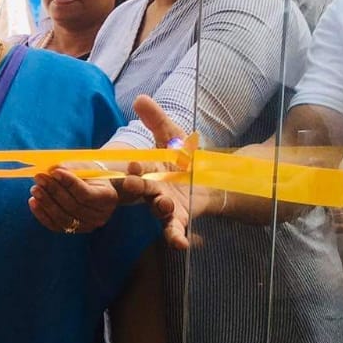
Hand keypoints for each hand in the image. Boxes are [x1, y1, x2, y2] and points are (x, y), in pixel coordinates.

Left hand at [29, 166, 118, 233]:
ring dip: (46, 203)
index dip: (69, 183)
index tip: (54, 172)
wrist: (95, 187)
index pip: (86, 194)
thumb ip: (70, 168)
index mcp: (108, 198)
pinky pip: (55, 226)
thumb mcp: (84, 167)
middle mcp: (100, 216)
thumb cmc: (89, 174)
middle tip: (39, 178)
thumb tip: (52, 169)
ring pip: (63, 218)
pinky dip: (42, 214)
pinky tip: (33, 201)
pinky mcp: (74, 231)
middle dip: (54, 191)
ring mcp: (87, 226)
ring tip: (35, 189)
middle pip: (73, 207)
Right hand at [119, 96, 200, 250]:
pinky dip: (176, 238)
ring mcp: (165, 206)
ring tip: (163, 203)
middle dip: (137, 186)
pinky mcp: (181, 218)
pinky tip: (181, 244)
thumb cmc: (184, 158)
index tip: (132, 162)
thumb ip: (156, 120)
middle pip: (141, 190)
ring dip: (159, 208)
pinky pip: (175, 230)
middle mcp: (151, 190)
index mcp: (147, 170)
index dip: (133, 166)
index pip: (136, 168)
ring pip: (158, 210)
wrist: (210, 178)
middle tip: (132, 183)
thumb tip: (140, 98)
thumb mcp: (172, 136)